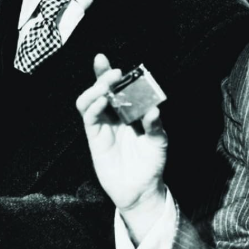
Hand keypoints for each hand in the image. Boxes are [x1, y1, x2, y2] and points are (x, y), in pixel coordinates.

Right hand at [76, 54, 168, 238]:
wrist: (141, 189)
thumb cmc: (152, 163)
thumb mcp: (159, 142)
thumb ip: (155, 126)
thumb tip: (154, 110)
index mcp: (128, 111)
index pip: (116, 87)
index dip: (108, 73)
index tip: (103, 59)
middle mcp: (113, 116)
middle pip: (100, 90)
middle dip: (102, 77)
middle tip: (112, 71)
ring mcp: (103, 127)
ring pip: (89, 101)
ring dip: (95, 90)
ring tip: (106, 85)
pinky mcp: (95, 139)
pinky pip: (89, 119)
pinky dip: (94, 107)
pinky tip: (102, 102)